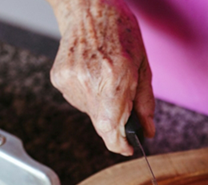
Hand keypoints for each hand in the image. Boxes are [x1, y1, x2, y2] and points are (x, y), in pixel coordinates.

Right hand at [49, 0, 154, 154]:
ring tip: (106, 78)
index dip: (119, 145)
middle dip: (115, 121)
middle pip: (102, 124)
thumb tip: (148, 131)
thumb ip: (145, 103)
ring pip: (91, 113)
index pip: (111, 129)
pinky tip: (92, 74)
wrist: (88, 8)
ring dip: (102, 106)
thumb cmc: (120, 32)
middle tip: (123, 101)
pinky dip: (89, 95)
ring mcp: (72, 81)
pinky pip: (78, 100)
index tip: (128, 148)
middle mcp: (91, 82)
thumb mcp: (143, 67)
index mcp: (116, 78)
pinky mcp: (59, 79)